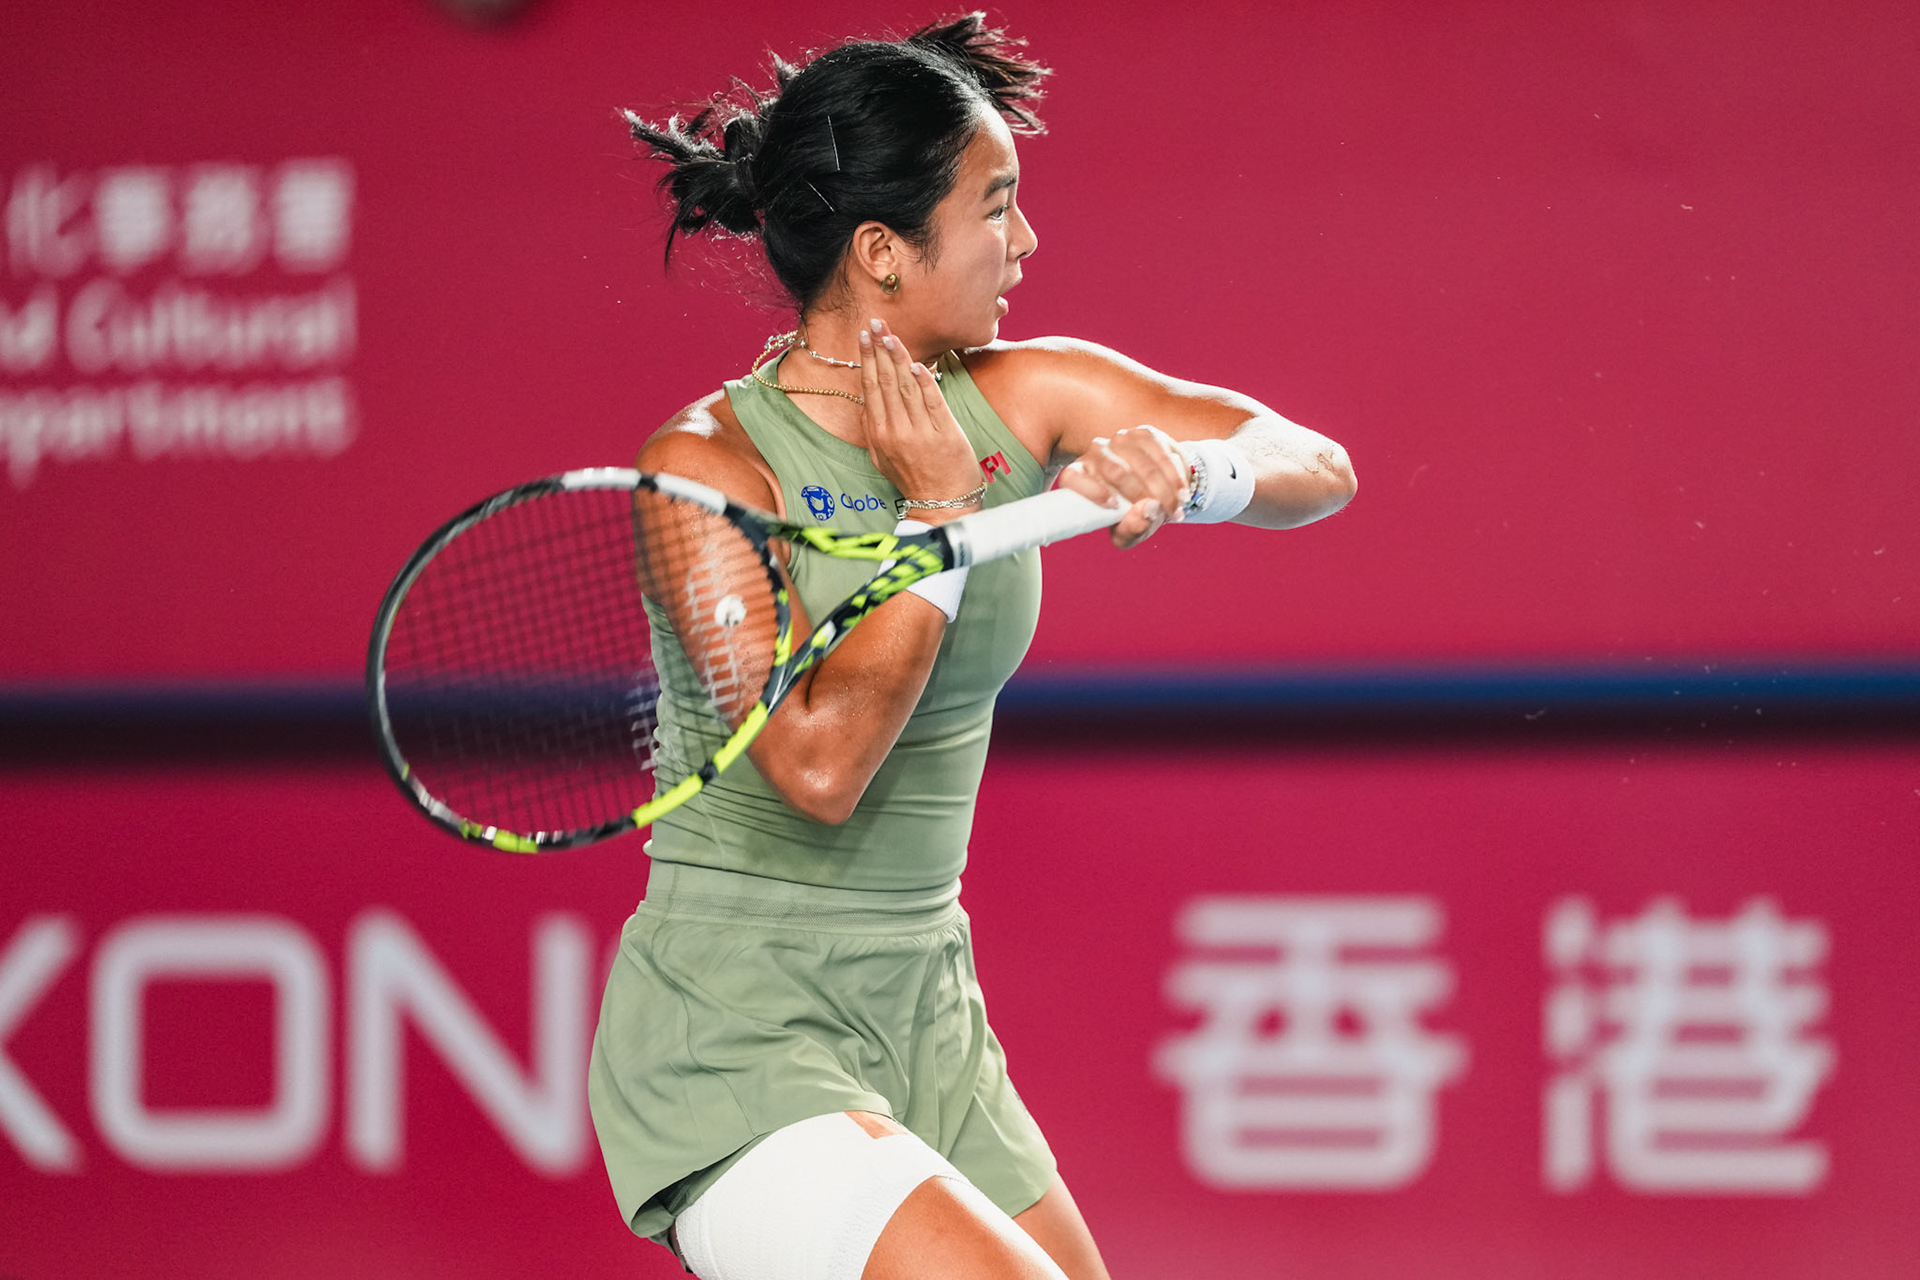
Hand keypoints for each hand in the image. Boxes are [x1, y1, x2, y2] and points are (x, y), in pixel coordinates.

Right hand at [858, 319, 982, 523]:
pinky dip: (923, 381)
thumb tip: (866, 401)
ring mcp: (919, 432)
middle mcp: (895, 431)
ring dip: (898, 357)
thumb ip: (873, 429)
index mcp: (878, 435)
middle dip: (879, 350)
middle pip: (885, 382)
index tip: (864, 337)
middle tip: (874, 324)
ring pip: (905, 387)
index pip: (871, 388)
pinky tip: (915, 363)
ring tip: (890, 334)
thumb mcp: (883, 458)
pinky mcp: (944, 433)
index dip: (867, 360)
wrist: (941, 504)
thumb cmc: (914, 479)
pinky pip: (931, 401)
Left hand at [1055, 424, 1191, 547]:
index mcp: (1079, 477)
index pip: (1072, 478)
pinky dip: (1174, 476)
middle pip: (1116, 472)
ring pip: (1142, 464)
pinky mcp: (1143, 434)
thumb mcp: (1129, 531)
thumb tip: (1148, 510)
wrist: (1159, 488)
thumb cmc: (1134, 513)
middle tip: (1163, 515)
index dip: (1092, 492)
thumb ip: (1132, 529)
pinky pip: (1160, 453)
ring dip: (1163, 489)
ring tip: (1176, 509)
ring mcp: (1119, 440)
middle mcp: (1094, 454)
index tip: (1114, 506)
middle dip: (1143, 496)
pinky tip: (1181, 492)